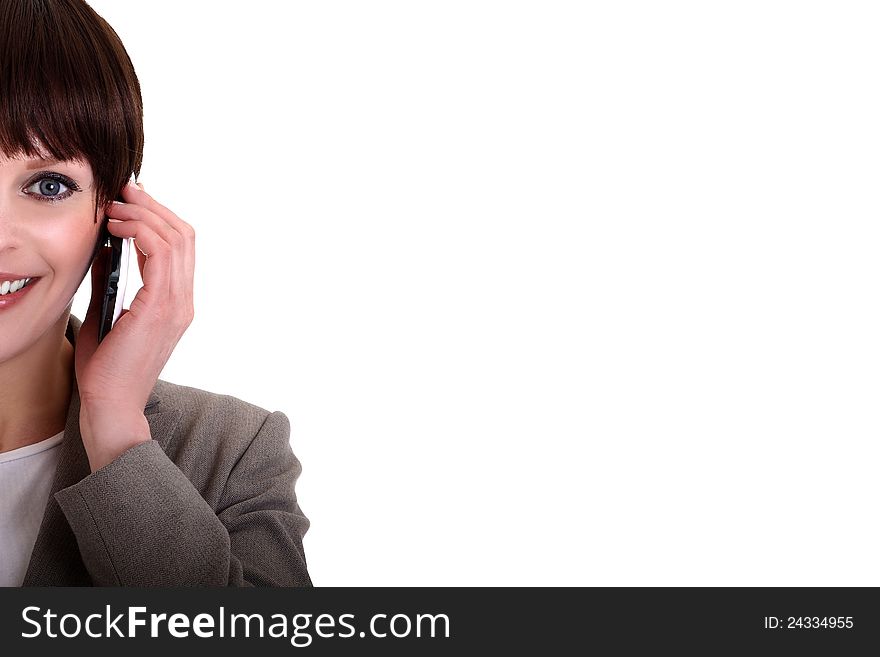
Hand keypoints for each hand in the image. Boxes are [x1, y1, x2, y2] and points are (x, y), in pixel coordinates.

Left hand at [76, 179, 194, 471]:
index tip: (129, 200)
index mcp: (176, 302)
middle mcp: (184, 301)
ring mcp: (177, 304)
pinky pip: (161, 255)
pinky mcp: (161, 308)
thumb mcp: (107, 313)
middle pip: (184, 235)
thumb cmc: (107, 369)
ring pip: (176, 239)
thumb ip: (111, 281)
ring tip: (116, 205)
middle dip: (153, 206)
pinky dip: (140, 233)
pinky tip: (117, 228)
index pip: (180, 246)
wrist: (111, 404)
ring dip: (145, 214)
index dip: (158, 216)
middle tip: (124, 189)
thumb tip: (106, 248)